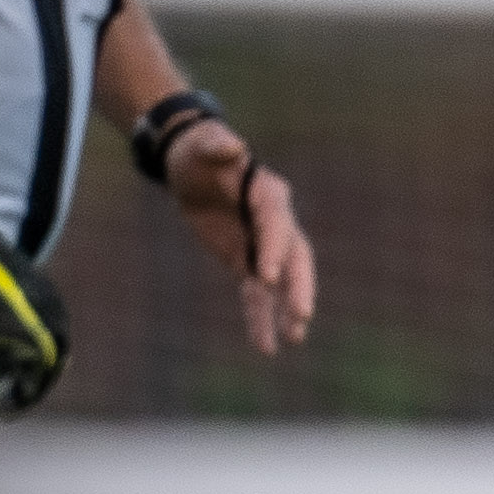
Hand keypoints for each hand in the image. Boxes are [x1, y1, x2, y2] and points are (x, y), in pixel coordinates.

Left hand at [167, 130, 314, 354]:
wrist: (191, 167)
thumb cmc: (198, 153)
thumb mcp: (203, 146)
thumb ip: (217, 147)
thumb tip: (232, 147)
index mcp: (269, 194)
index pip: (277, 225)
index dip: (274, 249)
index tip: (267, 277)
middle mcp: (275, 222)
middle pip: (295, 257)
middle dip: (298, 287)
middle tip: (301, 315)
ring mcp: (263, 245)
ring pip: (280, 283)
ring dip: (286, 310)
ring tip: (294, 340)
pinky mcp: (246, 260)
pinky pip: (256, 293)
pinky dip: (260, 318)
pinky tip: (265, 346)